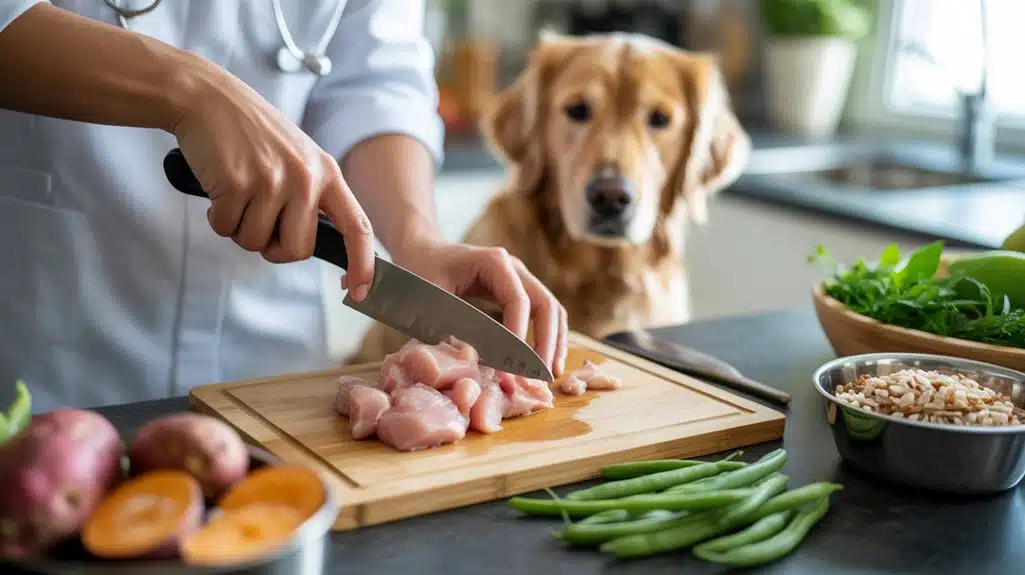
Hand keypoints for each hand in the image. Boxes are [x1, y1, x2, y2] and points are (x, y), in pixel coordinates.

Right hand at [169, 63, 375, 300]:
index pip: (358, 228)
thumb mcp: (298, 158)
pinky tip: (218, 187)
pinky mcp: (237, 183)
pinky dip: (217, 218)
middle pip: (298, 250)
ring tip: (237, 192)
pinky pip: (226, 229)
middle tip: (259, 221)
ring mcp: (272, 180)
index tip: (359, 292)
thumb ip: (312, 197)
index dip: (363, 265)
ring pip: (256, 243)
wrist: (208, 98)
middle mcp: (305, 178)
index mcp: (328, 173)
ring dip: (240, 228)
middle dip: (274, 249)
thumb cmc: (252, 134)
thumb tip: (312, 244)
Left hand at [393, 241, 568, 377]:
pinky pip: (543, 314)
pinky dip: (548, 337)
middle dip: (545, 342)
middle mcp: (513, 268)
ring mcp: (520, 279)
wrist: (422, 253)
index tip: (511, 368)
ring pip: (551, 309)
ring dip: (554, 341)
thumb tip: (471, 361)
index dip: (518, 336)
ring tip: (551, 373)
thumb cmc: (421, 273)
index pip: (518, 301)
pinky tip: (546, 361)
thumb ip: (447, 326)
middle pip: (545, 304)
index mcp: (493, 263)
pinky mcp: (519, 292)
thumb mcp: (427, 299)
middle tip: (540, 376)